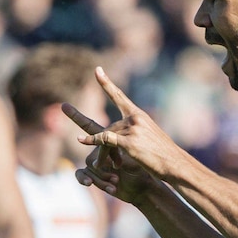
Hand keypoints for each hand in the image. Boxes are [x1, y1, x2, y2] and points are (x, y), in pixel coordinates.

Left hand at [62, 67, 179, 196]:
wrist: (175, 164)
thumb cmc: (163, 155)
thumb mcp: (149, 139)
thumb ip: (133, 134)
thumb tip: (121, 137)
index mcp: (139, 116)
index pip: (119, 96)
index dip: (106, 83)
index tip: (97, 70)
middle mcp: (135, 118)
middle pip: (108, 126)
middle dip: (96, 137)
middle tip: (63, 107)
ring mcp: (132, 129)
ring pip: (106, 136)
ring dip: (102, 153)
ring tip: (102, 167)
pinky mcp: (129, 142)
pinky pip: (105, 139)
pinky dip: (92, 140)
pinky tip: (81, 139)